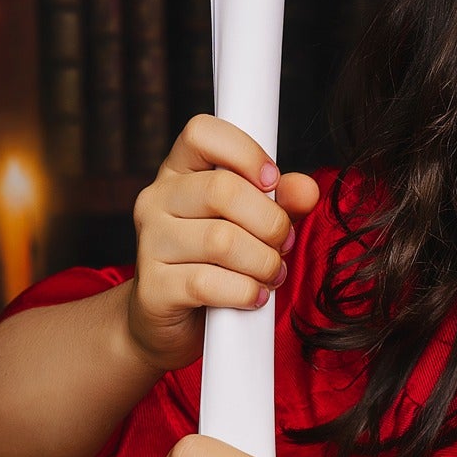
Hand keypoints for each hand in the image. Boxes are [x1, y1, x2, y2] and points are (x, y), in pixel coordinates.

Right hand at [127, 117, 321, 374]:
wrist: (170, 323)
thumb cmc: (214, 263)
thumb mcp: (252, 225)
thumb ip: (280, 201)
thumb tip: (307, 189)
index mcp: (178, 172)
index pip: (201, 133)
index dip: (245, 152)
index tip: (272, 182)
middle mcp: (156, 200)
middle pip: (221, 190)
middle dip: (270, 221)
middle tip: (283, 243)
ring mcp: (149, 244)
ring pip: (221, 241)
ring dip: (263, 262)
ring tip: (273, 273)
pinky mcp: (153, 288)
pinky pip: (209, 283)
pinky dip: (245, 292)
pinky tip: (254, 296)